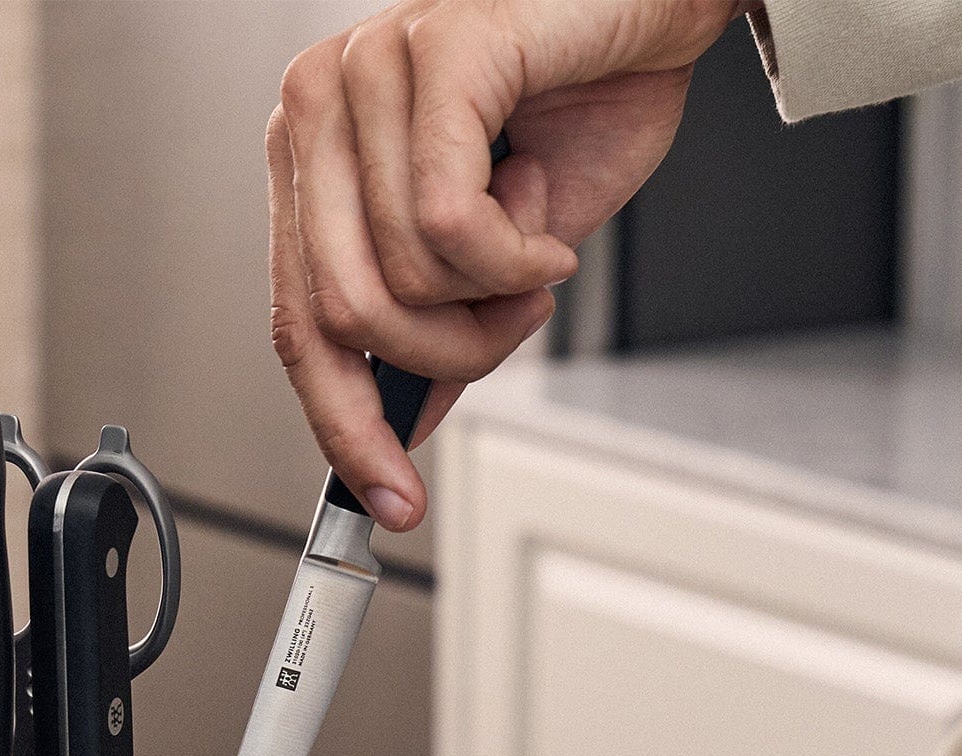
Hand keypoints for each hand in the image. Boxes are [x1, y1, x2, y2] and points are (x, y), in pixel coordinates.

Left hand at [268, 0, 744, 529]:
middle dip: (445, 358)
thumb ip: (441, 331)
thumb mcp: (503, 251)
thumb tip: (402, 424)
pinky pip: (449, 227)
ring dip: (495, 302)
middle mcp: (319, 108)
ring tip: (536, 249)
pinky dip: (516, 257)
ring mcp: (364, 72)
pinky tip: (544, 220)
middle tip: (511, 327)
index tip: (391, 500)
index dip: (344, 429)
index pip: (297, 324)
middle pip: (344, 321)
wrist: (663, 5)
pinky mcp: (430, 53)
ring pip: (399, 282)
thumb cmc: (586, 93)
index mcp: (317, 155)